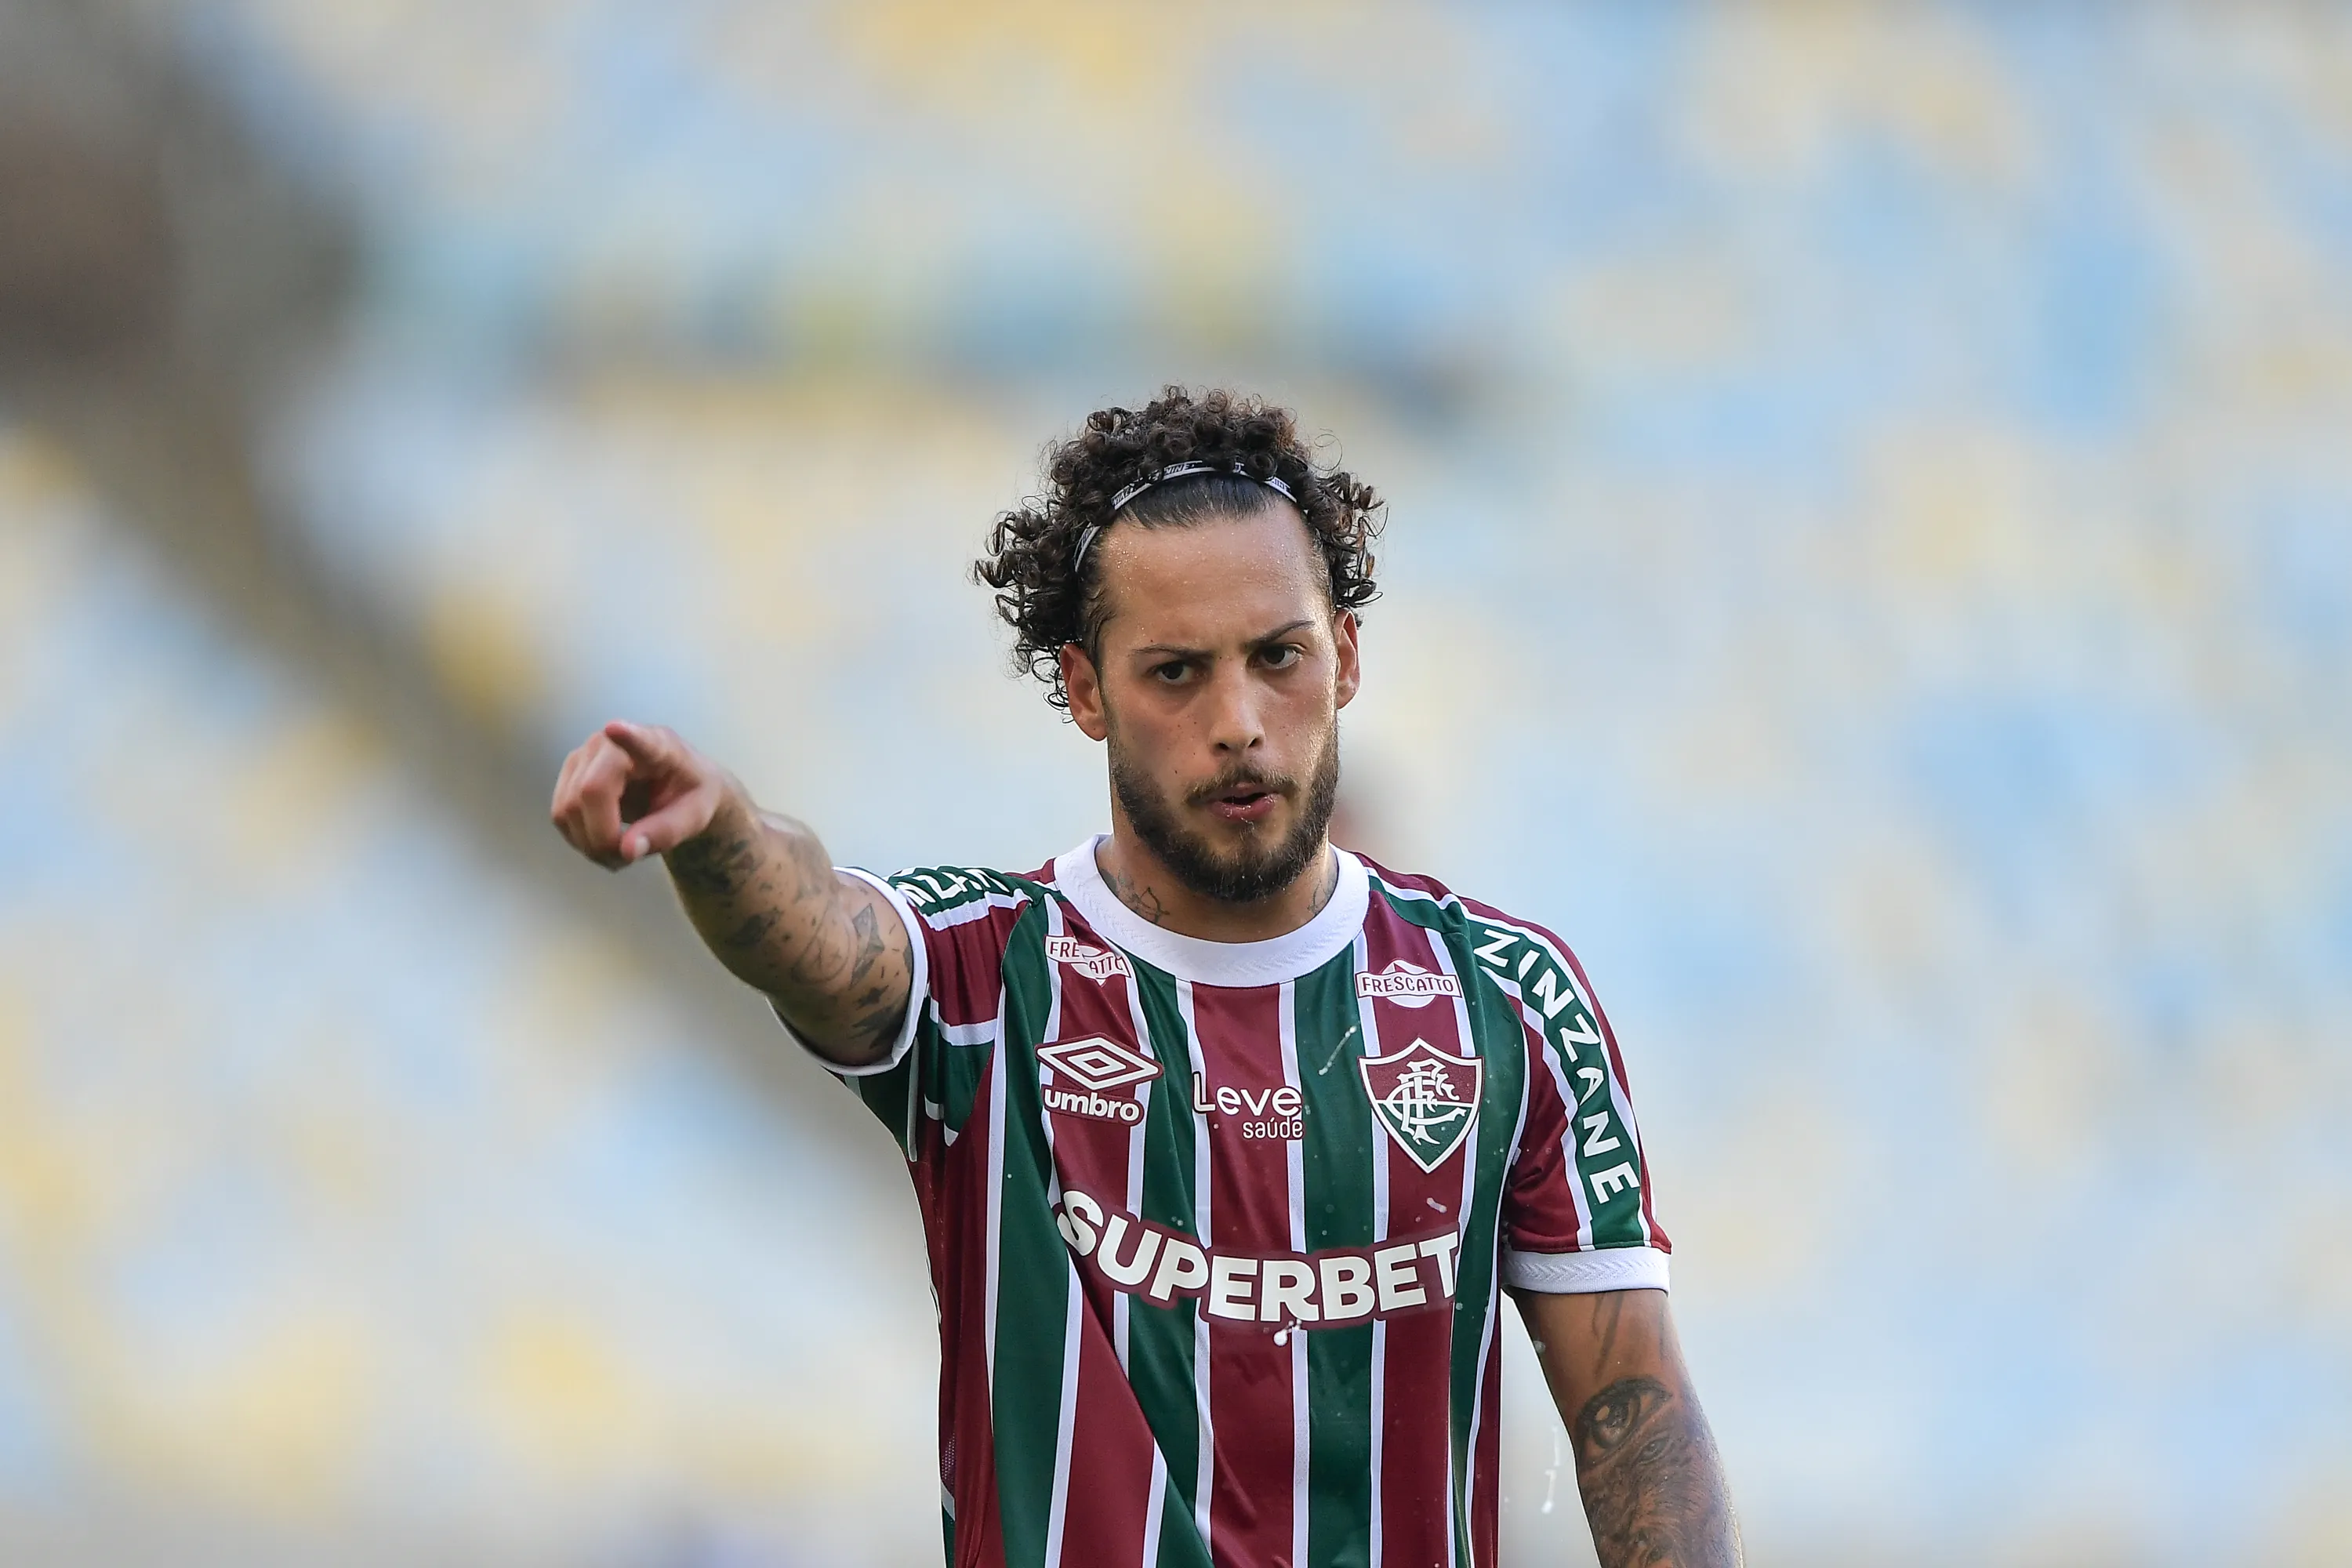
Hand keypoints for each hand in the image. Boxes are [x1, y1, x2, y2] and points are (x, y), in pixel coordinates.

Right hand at [549, 720, 731, 869]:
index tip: (615, 729)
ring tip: (622, 853)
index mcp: (657, 746)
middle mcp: (611, 743)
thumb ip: (666, 832)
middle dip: (603, 838)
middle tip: (629, 860)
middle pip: (589, 793)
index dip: (627, 736)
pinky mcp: (568, 775)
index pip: (640, 739)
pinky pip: (561, 815)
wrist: (677, 788)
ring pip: (567, 809)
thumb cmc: (690, 795)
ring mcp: (583, 756)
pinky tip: (605, 842)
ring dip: (590, 844)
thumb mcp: (694, 817)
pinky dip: (580, 839)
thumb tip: (627, 850)